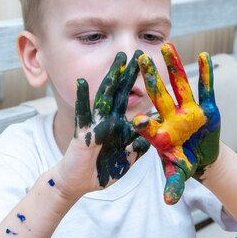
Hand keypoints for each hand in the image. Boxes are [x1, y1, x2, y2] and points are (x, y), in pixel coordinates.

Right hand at [70, 50, 149, 190]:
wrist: (80, 184)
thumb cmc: (102, 170)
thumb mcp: (128, 158)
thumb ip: (140, 146)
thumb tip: (156, 136)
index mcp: (120, 125)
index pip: (134, 103)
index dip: (143, 89)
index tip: (155, 72)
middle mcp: (109, 119)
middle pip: (121, 92)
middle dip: (130, 73)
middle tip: (140, 53)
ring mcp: (96, 123)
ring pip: (106, 96)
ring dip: (112, 77)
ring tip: (119, 59)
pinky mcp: (83, 132)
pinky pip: (83, 112)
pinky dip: (82, 97)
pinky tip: (82, 82)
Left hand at [132, 43, 220, 204]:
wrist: (200, 158)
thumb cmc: (184, 164)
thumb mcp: (178, 175)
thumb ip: (173, 186)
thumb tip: (169, 201)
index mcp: (161, 134)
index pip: (149, 127)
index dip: (143, 123)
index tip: (136, 118)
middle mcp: (172, 118)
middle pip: (159, 95)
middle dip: (151, 79)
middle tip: (140, 60)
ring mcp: (189, 111)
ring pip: (180, 85)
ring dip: (175, 66)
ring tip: (168, 45)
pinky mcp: (207, 108)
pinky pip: (206, 88)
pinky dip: (206, 74)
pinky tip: (205, 56)